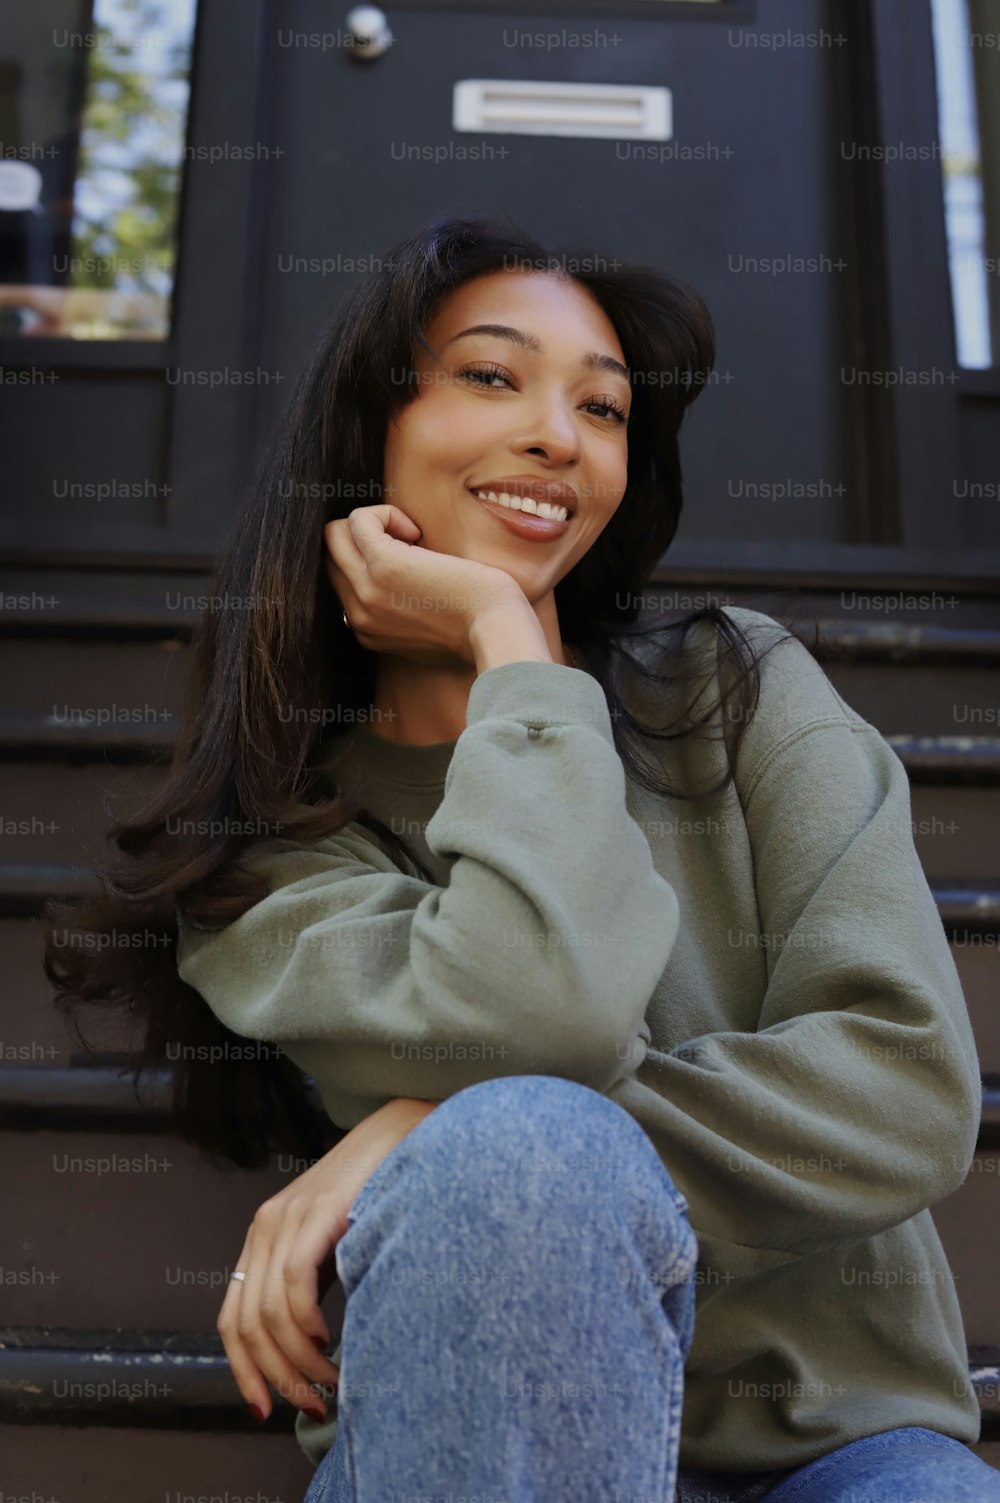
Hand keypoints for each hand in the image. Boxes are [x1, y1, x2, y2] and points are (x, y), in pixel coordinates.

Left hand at [217, 1096, 437, 1422]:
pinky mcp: (318, 1211)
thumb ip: (314, 1288)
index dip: (243, 1371)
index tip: (264, 1410)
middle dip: (276, 1377)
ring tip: (331, 1381)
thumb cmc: (375, 1196)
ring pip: (269, 1312)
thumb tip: (312, 1357)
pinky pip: (296, 1280)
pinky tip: (328, 1339)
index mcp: (262, 1240)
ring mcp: (288, 1217)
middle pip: (247, 1325)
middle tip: (311, 1404)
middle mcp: (265, 1228)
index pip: (230, 1320)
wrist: (403, 1135)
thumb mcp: (332, 1248)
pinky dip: (307, 1322)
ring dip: (300, 1360)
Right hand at [324, 504, 527, 666]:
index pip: (341, 581)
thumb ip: (403, 614)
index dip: (368, 558)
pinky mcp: (383, 564)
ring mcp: (366, 590)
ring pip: (335, 535)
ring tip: (412, 538)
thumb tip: (404, 576)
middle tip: (410, 545)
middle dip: (365, 538)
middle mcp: (358, 614)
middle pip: (333, 555)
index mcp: (366, 630)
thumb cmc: (477, 626)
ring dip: (373, 524)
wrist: (495, 630)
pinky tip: (416, 531)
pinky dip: (386, 513)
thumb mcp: (429, 631)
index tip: (411, 562)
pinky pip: (359, 520)